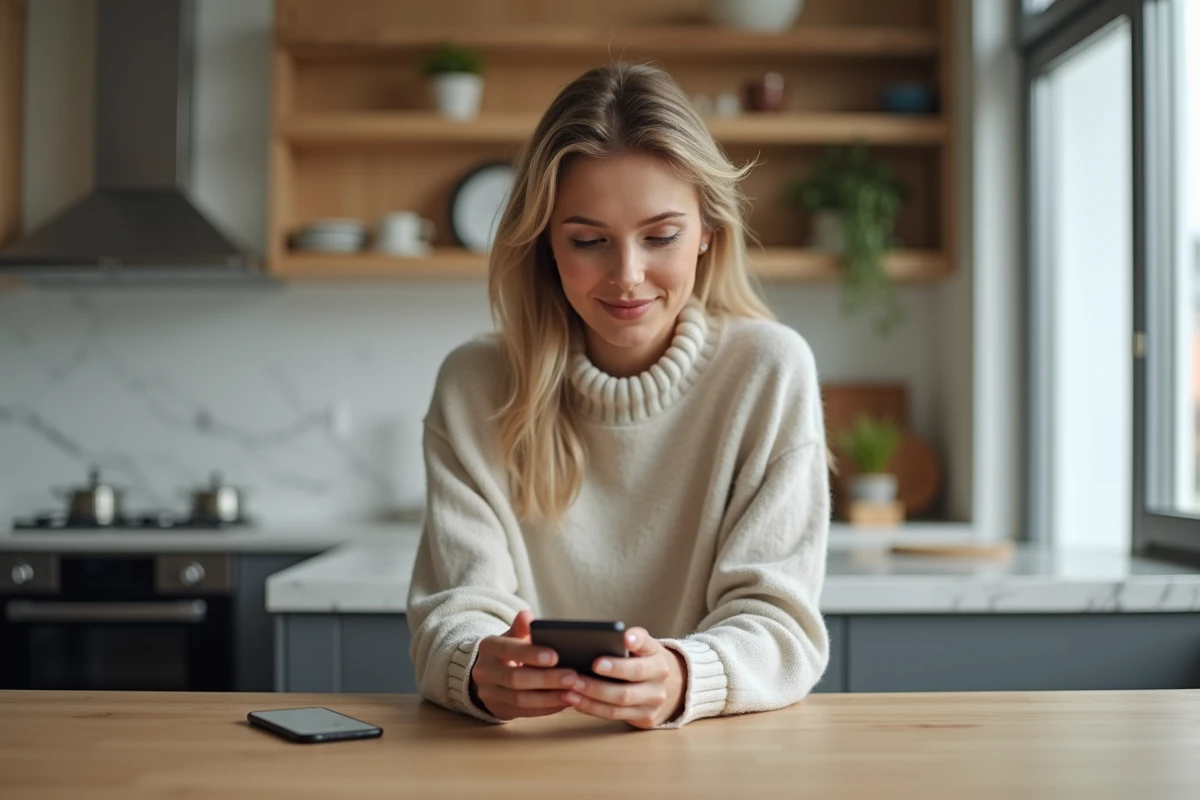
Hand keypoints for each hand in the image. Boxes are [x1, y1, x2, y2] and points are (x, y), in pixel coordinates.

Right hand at [470, 610, 577, 719]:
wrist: (490, 673)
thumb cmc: (510, 649)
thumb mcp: (513, 635)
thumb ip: (521, 627)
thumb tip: (527, 616)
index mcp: (489, 647)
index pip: (508, 649)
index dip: (531, 654)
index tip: (555, 656)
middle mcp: (484, 671)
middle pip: (515, 678)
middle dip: (546, 679)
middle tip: (573, 677)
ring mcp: (489, 694)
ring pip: (520, 699)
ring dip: (549, 697)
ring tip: (572, 692)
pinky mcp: (499, 710)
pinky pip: (525, 712)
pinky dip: (546, 708)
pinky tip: (565, 702)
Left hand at [563, 627, 687, 728]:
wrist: (673, 686)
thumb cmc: (648, 661)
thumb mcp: (647, 646)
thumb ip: (634, 640)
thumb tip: (614, 636)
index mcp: (658, 660)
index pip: (645, 651)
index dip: (633, 646)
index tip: (622, 640)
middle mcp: (658, 684)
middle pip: (627, 687)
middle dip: (599, 683)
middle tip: (576, 677)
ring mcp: (652, 704)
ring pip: (618, 705)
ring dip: (590, 699)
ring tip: (569, 690)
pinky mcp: (645, 718)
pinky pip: (614, 716)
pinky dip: (593, 708)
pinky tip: (576, 701)